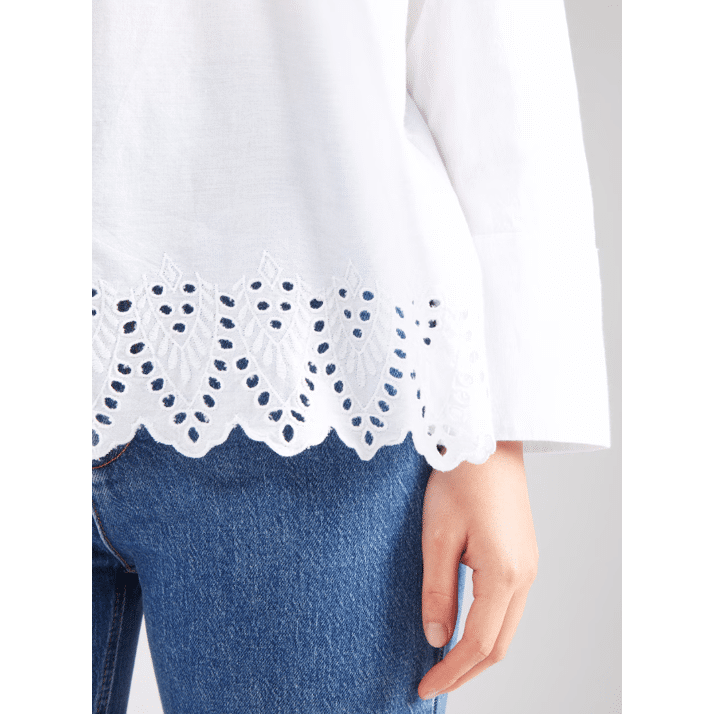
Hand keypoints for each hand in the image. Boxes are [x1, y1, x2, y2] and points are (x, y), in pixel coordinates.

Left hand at [418, 441, 538, 699]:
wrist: (487, 442)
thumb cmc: (460, 480)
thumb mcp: (437, 537)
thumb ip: (438, 591)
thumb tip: (436, 638)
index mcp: (504, 574)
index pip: (479, 644)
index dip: (451, 671)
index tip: (423, 686)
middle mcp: (525, 575)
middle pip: (500, 645)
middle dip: (466, 670)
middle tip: (431, 681)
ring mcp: (529, 566)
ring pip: (507, 627)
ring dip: (478, 650)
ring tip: (444, 662)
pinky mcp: (524, 556)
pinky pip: (509, 606)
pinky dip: (487, 627)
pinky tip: (465, 626)